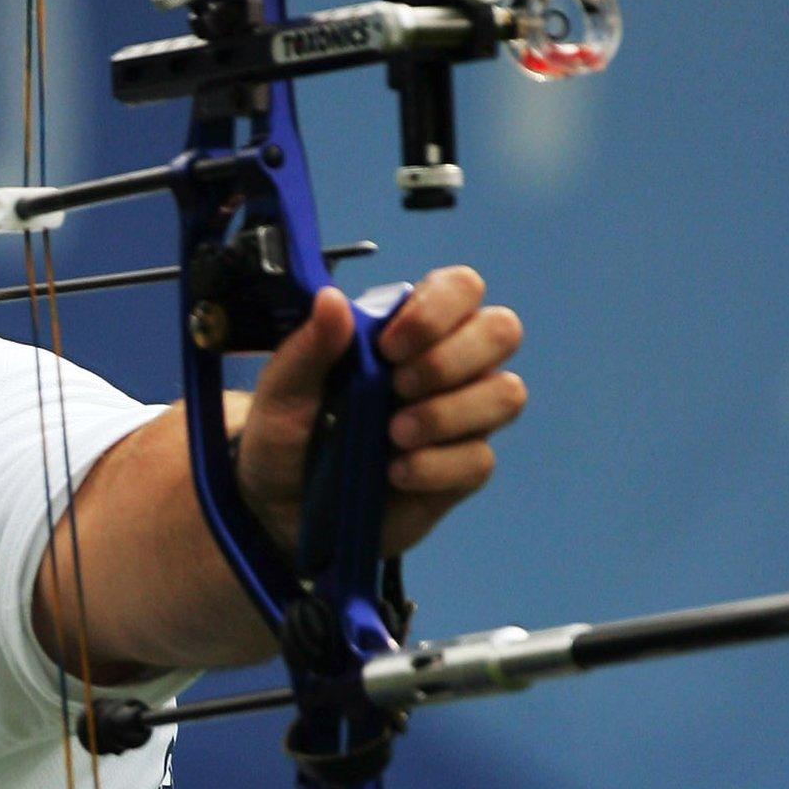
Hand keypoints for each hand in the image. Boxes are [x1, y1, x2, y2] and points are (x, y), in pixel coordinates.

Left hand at [236, 266, 524, 555]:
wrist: (282, 501)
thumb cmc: (289, 428)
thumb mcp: (283, 386)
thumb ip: (310, 344)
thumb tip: (332, 299)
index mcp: (408, 327)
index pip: (460, 287)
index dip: (438, 308)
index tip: (389, 345)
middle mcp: (449, 364)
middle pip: (502, 330)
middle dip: (451, 357)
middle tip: (397, 384)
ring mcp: (463, 417)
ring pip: (506, 394)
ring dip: (449, 412)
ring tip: (393, 432)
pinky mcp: (462, 469)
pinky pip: (480, 459)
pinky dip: (435, 465)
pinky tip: (395, 472)